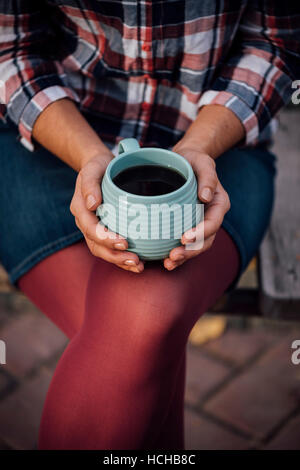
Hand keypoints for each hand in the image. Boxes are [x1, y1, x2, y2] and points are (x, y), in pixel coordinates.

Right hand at [70, 152, 144, 272]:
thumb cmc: (99, 167)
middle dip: (115, 256)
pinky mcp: (105, 232)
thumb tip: (92, 204)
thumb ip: (89, 184)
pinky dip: (123, 258)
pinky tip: (139, 263)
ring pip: (103, 251)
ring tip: (139, 266)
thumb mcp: (93, 168)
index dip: (106, 238)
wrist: (102, 168)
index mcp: (80, 209)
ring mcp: (94, 229)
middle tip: (135, 260)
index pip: (90, 228)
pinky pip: (111, 249)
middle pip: (96, 246)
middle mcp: (85, 223)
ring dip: (120, 261)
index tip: (124, 242)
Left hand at [163, 143, 230, 270]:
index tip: (184, 238)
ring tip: (168, 263)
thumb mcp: (202, 161)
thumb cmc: (193, 160)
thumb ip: (208, 176)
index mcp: (218, 203)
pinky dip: (177, 254)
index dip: (200, 233)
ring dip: (183, 257)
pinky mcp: (186, 226)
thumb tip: (206, 196)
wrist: (182, 161)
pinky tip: (164, 260)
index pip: (213, 222)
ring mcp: (199, 223)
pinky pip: (185, 244)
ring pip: (196, 246)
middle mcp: (211, 216)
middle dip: (190, 251)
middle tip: (173, 256)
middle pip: (205, 240)